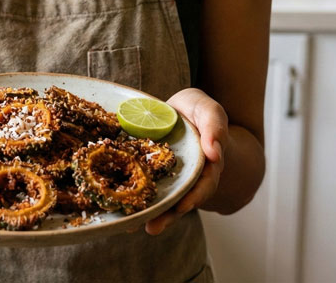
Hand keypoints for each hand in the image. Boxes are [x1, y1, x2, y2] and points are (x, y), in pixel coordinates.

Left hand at [142, 87, 228, 235]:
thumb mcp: (208, 110)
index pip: (204, 184)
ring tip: (131, 225)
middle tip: (153, 227)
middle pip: (182, 200)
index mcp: (207, 164)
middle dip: (168, 215)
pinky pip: (143, 188)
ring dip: (149, 214)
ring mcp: (168, 178)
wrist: (176, 109)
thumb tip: (215, 153)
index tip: (183, 207)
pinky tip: (120, 212)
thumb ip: (214, 127)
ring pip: (162, 200)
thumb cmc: (196, 109)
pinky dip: (134, 200)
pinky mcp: (149, 174)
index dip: (195, 196)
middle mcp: (188, 177)